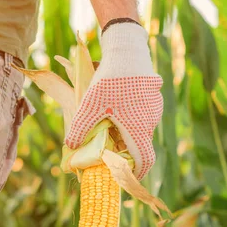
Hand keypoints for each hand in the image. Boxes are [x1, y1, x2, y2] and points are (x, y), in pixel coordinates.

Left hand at [64, 22, 163, 179]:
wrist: (127, 48)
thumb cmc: (109, 80)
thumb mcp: (89, 105)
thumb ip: (80, 128)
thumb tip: (71, 146)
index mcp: (138, 129)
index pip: (144, 162)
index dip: (136, 173)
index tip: (126, 177)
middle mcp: (151, 121)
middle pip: (140, 144)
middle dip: (124, 149)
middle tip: (106, 147)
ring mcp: (154, 108)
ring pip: (141, 127)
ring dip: (127, 131)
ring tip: (108, 122)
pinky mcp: (153, 96)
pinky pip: (143, 113)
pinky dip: (131, 116)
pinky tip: (117, 103)